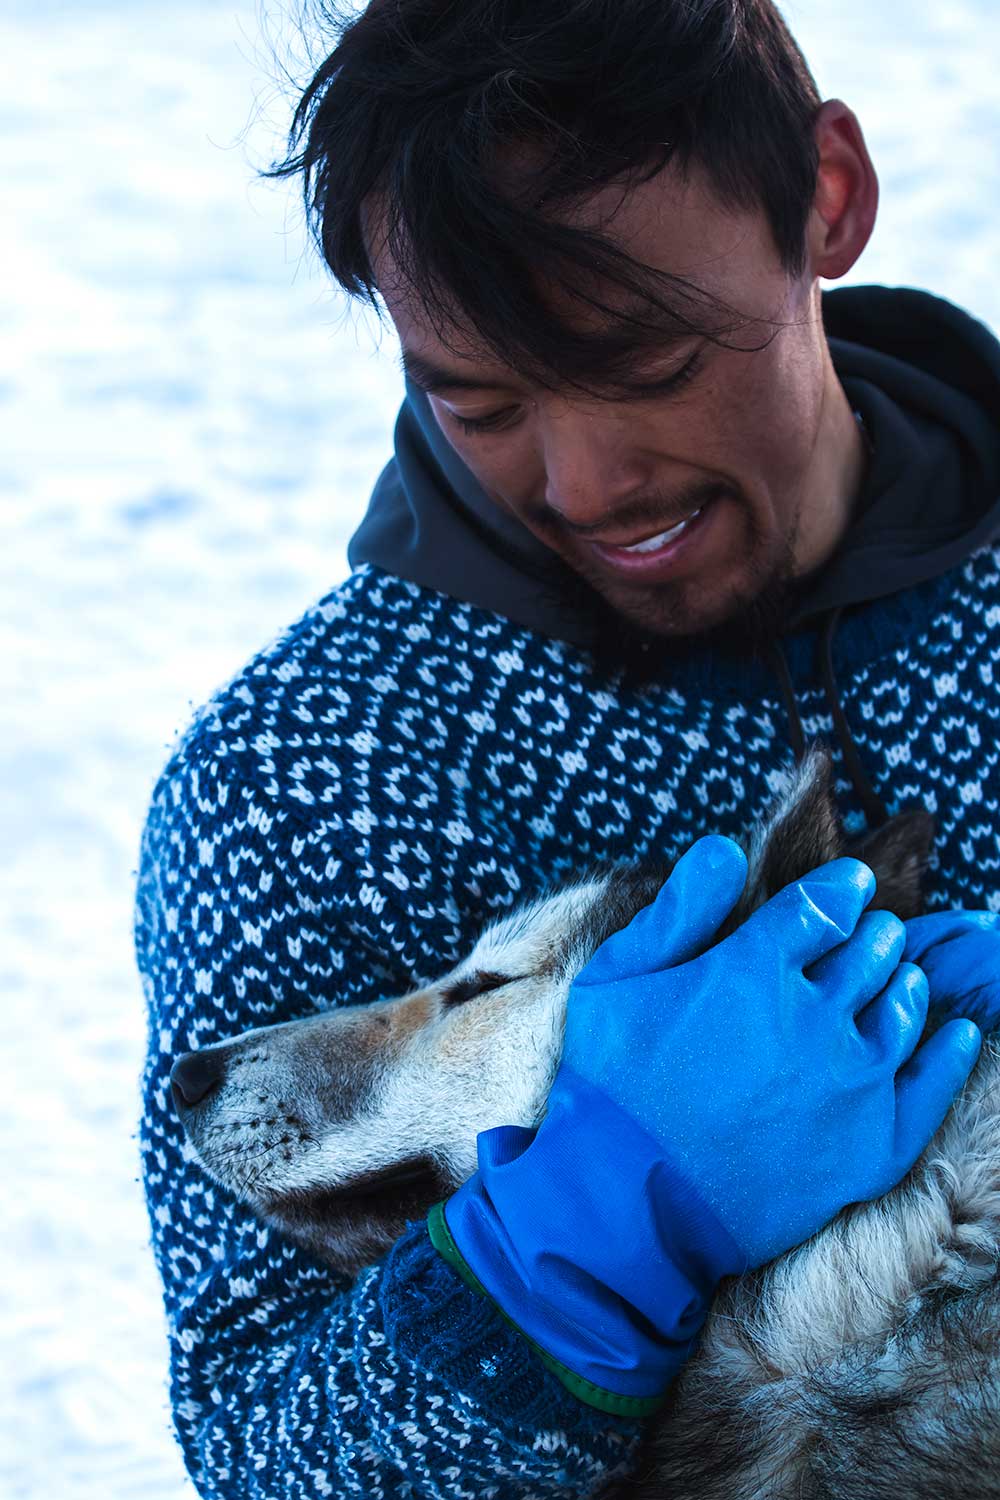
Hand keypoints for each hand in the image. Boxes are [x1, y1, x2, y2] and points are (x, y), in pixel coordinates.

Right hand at [559, 835, 981, 1268]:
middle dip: (874, 935)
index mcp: (753, 969)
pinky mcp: (869, 1147)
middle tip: (874, 934)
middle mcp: (813, 1019)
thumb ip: (678, 908)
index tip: (853, 886)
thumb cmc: (608, 1085)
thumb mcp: (614, 977)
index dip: (843, 890)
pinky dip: (948, 1052)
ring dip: (903, 983)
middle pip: (870, 953)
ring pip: (901, 1011)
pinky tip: (956, 1032)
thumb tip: (727, 847)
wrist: (622, 1205)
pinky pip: (931, 1087)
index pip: (824, 906)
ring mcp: (848, 1084)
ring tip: (901, 977)